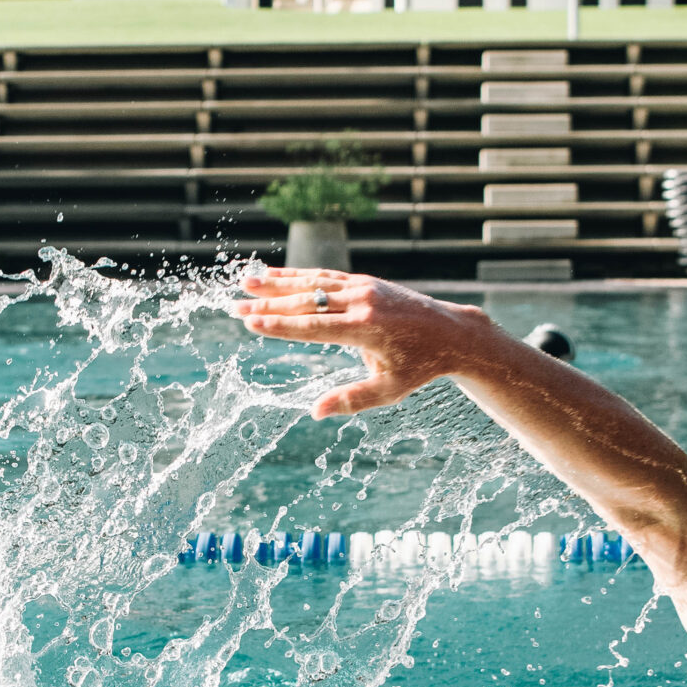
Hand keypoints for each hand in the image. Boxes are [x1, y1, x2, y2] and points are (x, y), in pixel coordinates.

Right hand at [230, 269, 486, 419]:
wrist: (450, 332)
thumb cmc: (420, 366)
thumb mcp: (390, 390)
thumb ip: (353, 399)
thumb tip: (315, 412)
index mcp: (365, 329)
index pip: (314, 327)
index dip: (280, 326)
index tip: (251, 324)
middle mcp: (362, 302)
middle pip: (307, 302)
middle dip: (269, 305)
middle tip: (236, 308)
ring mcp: (363, 287)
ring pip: (313, 283)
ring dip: (278, 283)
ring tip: (246, 283)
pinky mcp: (364, 281)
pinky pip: (325, 277)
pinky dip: (299, 275)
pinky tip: (275, 275)